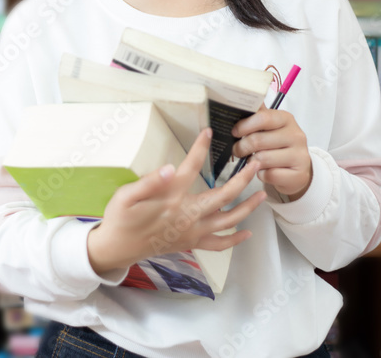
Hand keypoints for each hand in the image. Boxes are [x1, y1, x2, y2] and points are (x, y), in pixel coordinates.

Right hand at [86, 127, 265, 274]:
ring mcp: (192, 232)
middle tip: (256, 162)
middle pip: (224, 196)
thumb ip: (149, 182)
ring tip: (262, 194)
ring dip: (248, 207)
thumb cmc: (120, 219)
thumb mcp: (126, 196)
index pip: (191, 167)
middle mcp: (188, 215)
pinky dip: (235, 239)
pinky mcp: (192, 243)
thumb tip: (170, 167)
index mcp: (172, 198)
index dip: (201, 148)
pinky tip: (247, 232)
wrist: (117, 248)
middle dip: (243, 178)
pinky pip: (219, 244)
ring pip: (229, 221)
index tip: (209, 132)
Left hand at [232, 102, 312, 198]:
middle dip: (242, 147)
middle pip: (258, 140)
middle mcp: (296, 135)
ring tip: (252, 160)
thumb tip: (237, 102)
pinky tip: (264, 171)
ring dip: (251, 162)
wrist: (297, 169)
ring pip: (262, 159)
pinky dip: (261, 174)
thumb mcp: (270, 127)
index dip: (244, 125)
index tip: (234, 132)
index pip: (263, 118)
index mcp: (286, 119)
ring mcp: (300, 156)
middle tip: (237, 150)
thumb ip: (257, 116)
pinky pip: (270, 175)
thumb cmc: (277, 145)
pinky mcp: (298, 174)